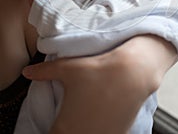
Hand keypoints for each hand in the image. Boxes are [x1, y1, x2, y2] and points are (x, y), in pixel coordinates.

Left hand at [22, 35, 177, 133]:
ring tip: (87, 113)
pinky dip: (99, 129)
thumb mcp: (67, 68)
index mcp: (64, 128)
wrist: (131, 74)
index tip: (57, 121)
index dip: (52, 129)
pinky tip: (101, 116)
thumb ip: (44, 72)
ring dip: (83, 129)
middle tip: (71, 114)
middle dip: (66, 128)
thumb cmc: (98, 71)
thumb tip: (27, 71)